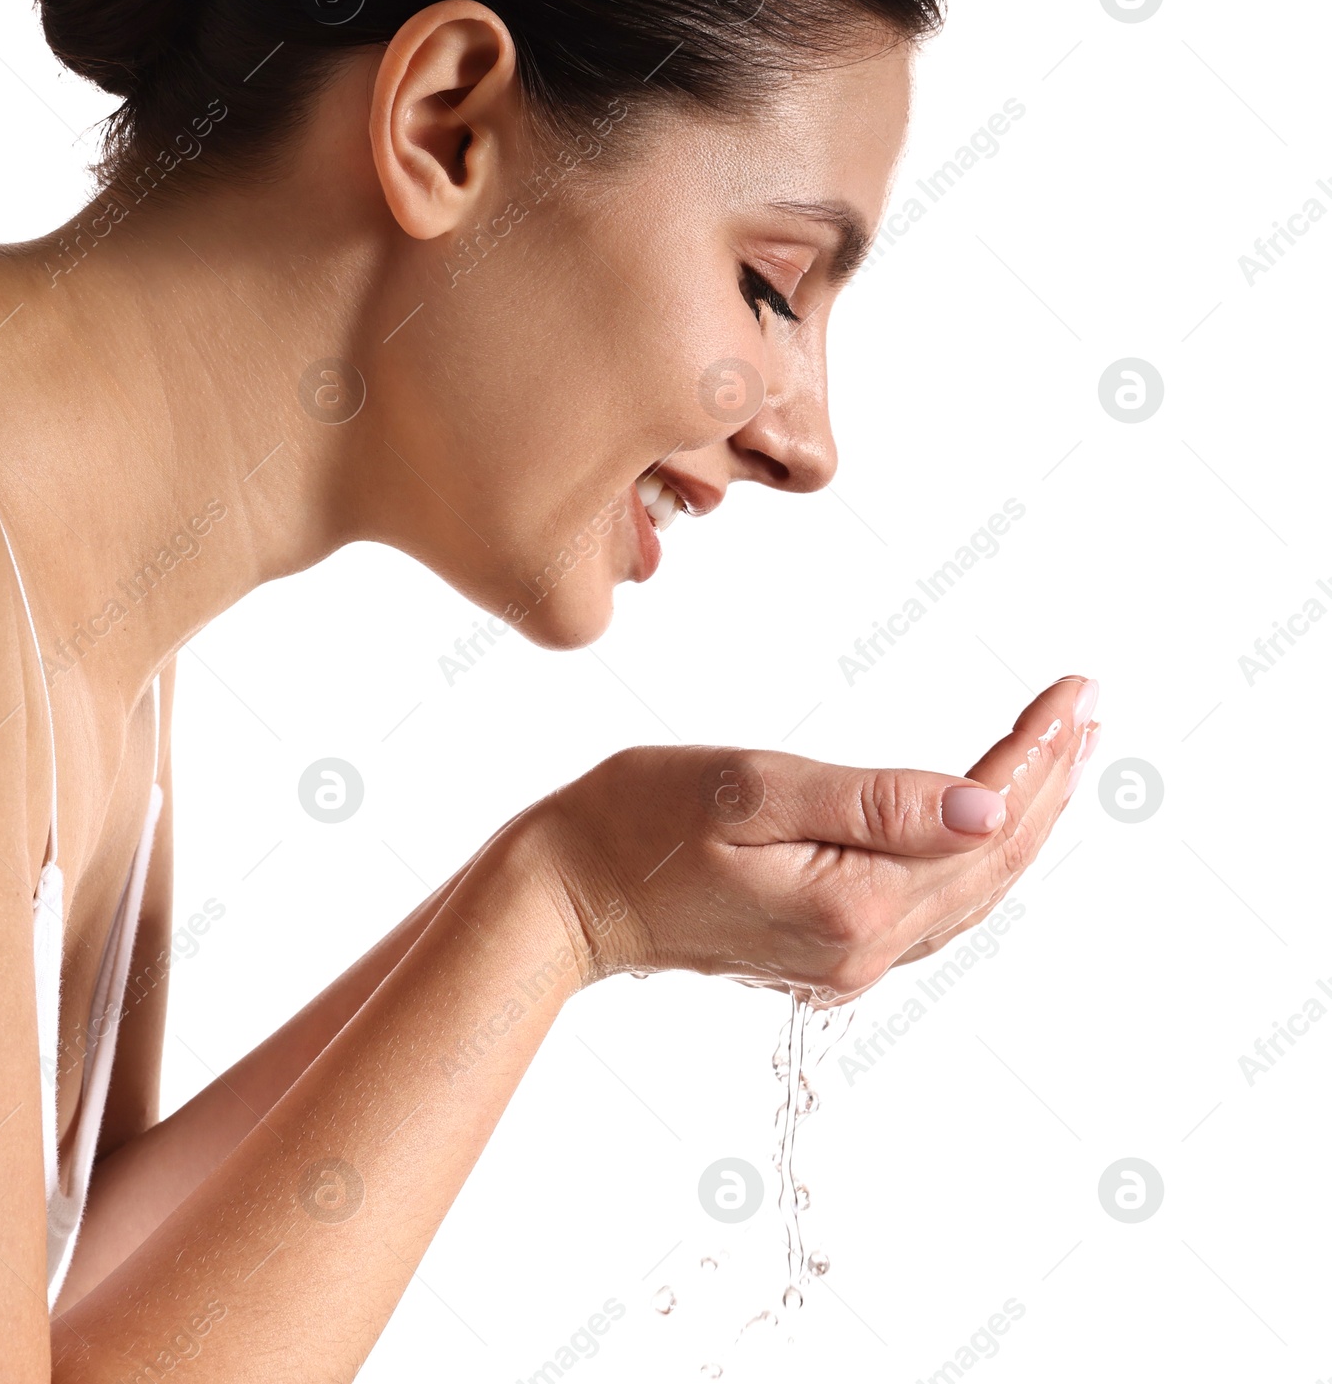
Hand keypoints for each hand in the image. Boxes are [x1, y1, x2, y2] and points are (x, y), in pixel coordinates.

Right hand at [524, 676, 1099, 1000]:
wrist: (564, 898)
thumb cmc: (634, 823)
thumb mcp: (748, 791)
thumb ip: (872, 803)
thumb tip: (984, 804)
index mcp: (855, 905)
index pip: (981, 821)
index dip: (1036, 753)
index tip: (1074, 690)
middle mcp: (864, 949)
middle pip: (991, 862)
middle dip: (1049, 781)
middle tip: (1086, 709)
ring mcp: (846, 960)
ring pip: (970, 890)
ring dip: (1023, 819)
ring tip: (1061, 753)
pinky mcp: (824, 953)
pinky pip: (931, 906)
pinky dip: (974, 855)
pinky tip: (985, 820)